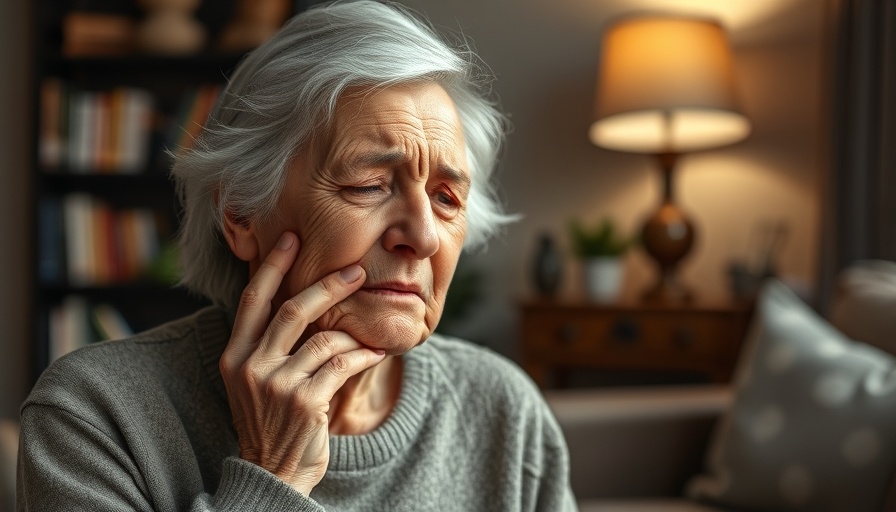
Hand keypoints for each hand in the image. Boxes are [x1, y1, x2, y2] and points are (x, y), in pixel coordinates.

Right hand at [219, 232, 385, 494]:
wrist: (273, 472)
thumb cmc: (271, 422)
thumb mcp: (254, 382)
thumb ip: (268, 345)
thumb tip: (301, 301)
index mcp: (234, 355)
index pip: (253, 299)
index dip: (273, 266)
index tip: (290, 238)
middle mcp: (250, 366)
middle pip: (293, 310)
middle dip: (328, 286)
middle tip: (356, 271)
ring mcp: (276, 384)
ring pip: (324, 339)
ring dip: (352, 333)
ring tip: (369, 332)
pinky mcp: (305, 401)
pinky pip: (341, 364)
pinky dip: (362, 355)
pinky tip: (374, 352)